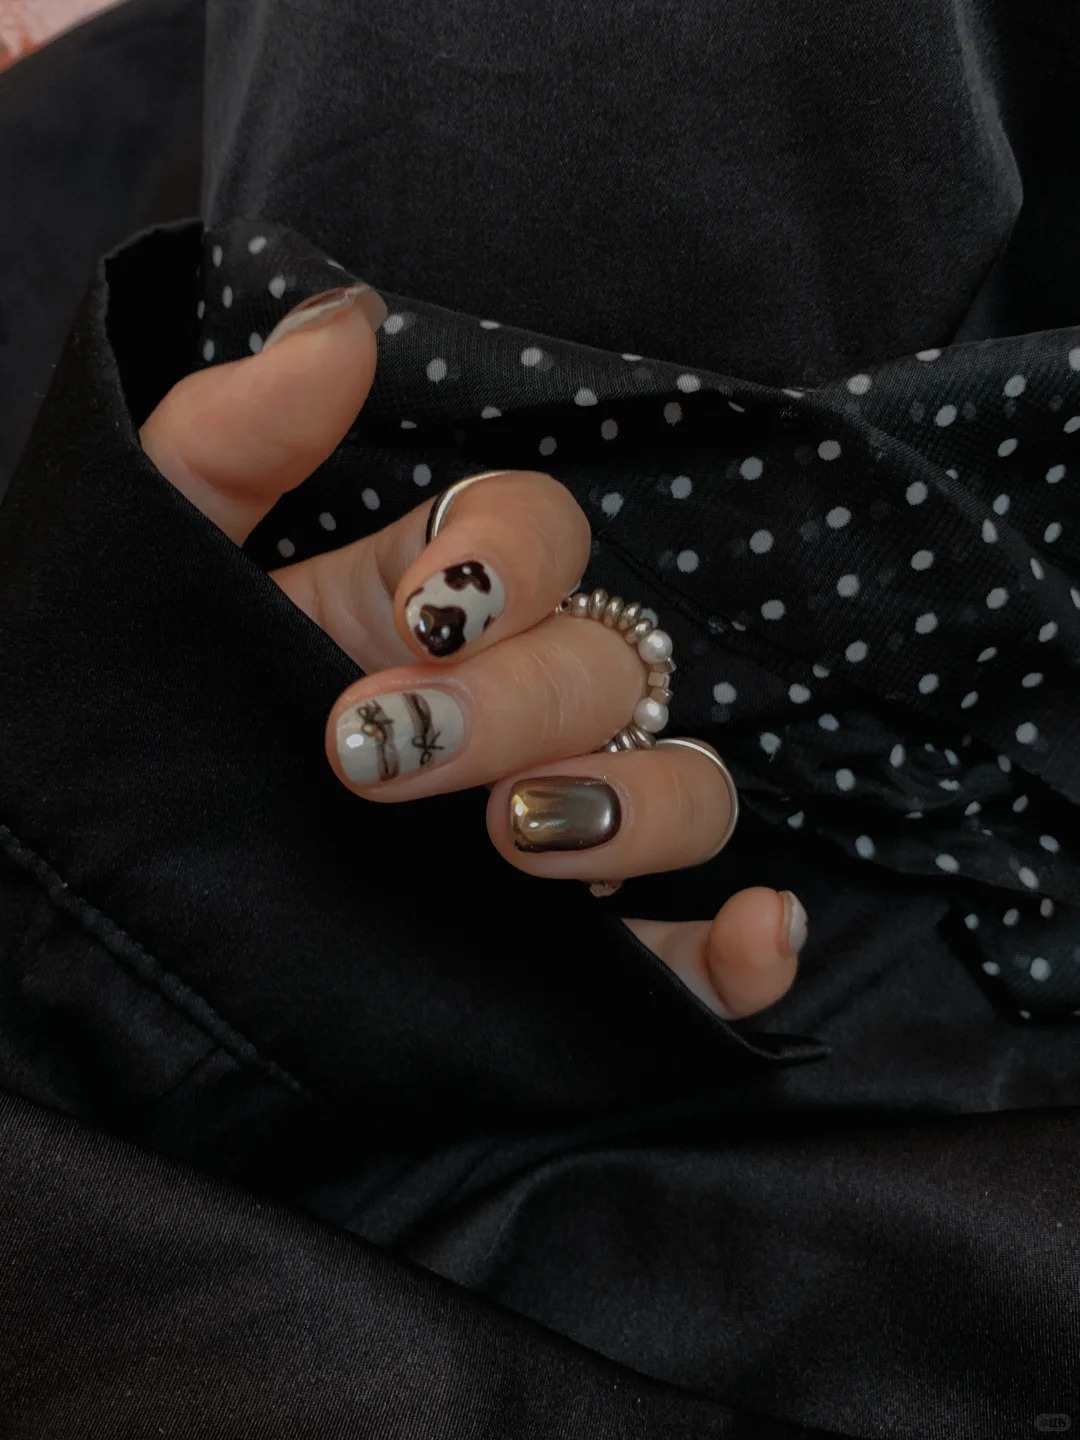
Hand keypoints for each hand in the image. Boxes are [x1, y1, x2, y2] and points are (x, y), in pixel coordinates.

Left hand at [140, 284, 807, 1018]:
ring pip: (688, 791)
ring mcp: (554, 833)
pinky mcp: (572, 963)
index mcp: (429, 608)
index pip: (542, 536)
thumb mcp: (156, 560)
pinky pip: (691, 956)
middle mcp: (513, 712)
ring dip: (642, 806)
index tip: (415, 612)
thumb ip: (233, 436)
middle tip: (379, 749)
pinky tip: (750, 935)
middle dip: (514, 704)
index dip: (506, 560)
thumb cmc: (128, 711)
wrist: (105, 896)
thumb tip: (347, 326)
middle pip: (607, 666)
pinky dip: (747, 954)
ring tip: (522, 841)